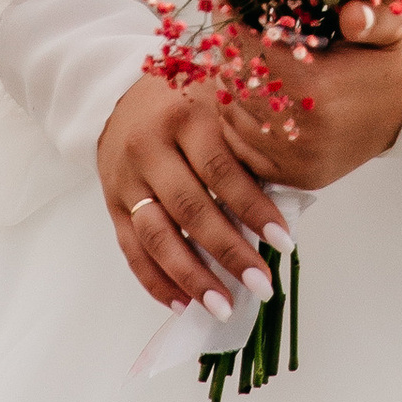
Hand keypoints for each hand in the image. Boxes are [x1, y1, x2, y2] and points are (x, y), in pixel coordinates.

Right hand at [95, 73, 287, 319]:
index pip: (222, 171)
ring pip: (157, 237)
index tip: (283, 242)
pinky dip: (157, 281)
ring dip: (192, 278)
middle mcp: (150, 149)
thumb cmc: (189, 100)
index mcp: (185, 118)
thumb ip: (247, 145)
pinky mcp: (113, 204)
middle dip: (228, 253)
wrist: (123, 94)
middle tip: (261, 286)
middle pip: (191, 210)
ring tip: (223, 307)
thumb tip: (289, 202)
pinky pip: (132, 251)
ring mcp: (126, 179)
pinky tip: (184, 304)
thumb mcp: (221, 103)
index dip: (254, 209)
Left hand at [220, 1, 401, 190]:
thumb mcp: (391, 30)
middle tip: (230, 29)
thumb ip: (372, 18)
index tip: (229, 1)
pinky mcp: (295, 176)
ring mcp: (297, 159)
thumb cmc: (390, 65)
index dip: (234, 25)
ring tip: (237, 61)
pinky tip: (245, 98)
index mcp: (318, 90)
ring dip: (230, 86)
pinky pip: (243, 149)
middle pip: (237, 84)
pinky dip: (236, 121)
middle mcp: (303, 130)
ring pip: (233, 116)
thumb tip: (351, 14)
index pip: (251, 52)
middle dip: (229, 53)